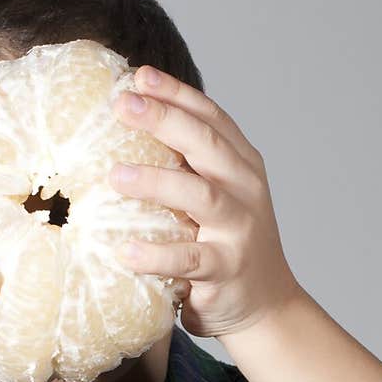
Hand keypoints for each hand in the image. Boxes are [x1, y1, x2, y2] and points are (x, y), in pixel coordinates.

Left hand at [109, 67, 306, 340]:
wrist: (267, 306)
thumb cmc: (228, 246)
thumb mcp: (217, 199)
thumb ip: (187, 171)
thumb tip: (126, 139)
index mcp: (242, 166)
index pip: (210, 118)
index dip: (176, 94)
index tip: (139, 76)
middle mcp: (245, 191)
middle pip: (207, 145)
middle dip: (165, 119)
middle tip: (124, 104)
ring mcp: (239, 230)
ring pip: (200, 196)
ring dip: (157, 182)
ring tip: (114, 176)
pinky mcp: (226, 270)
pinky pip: (189, 260)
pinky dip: (157, 255)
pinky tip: (126, 252)